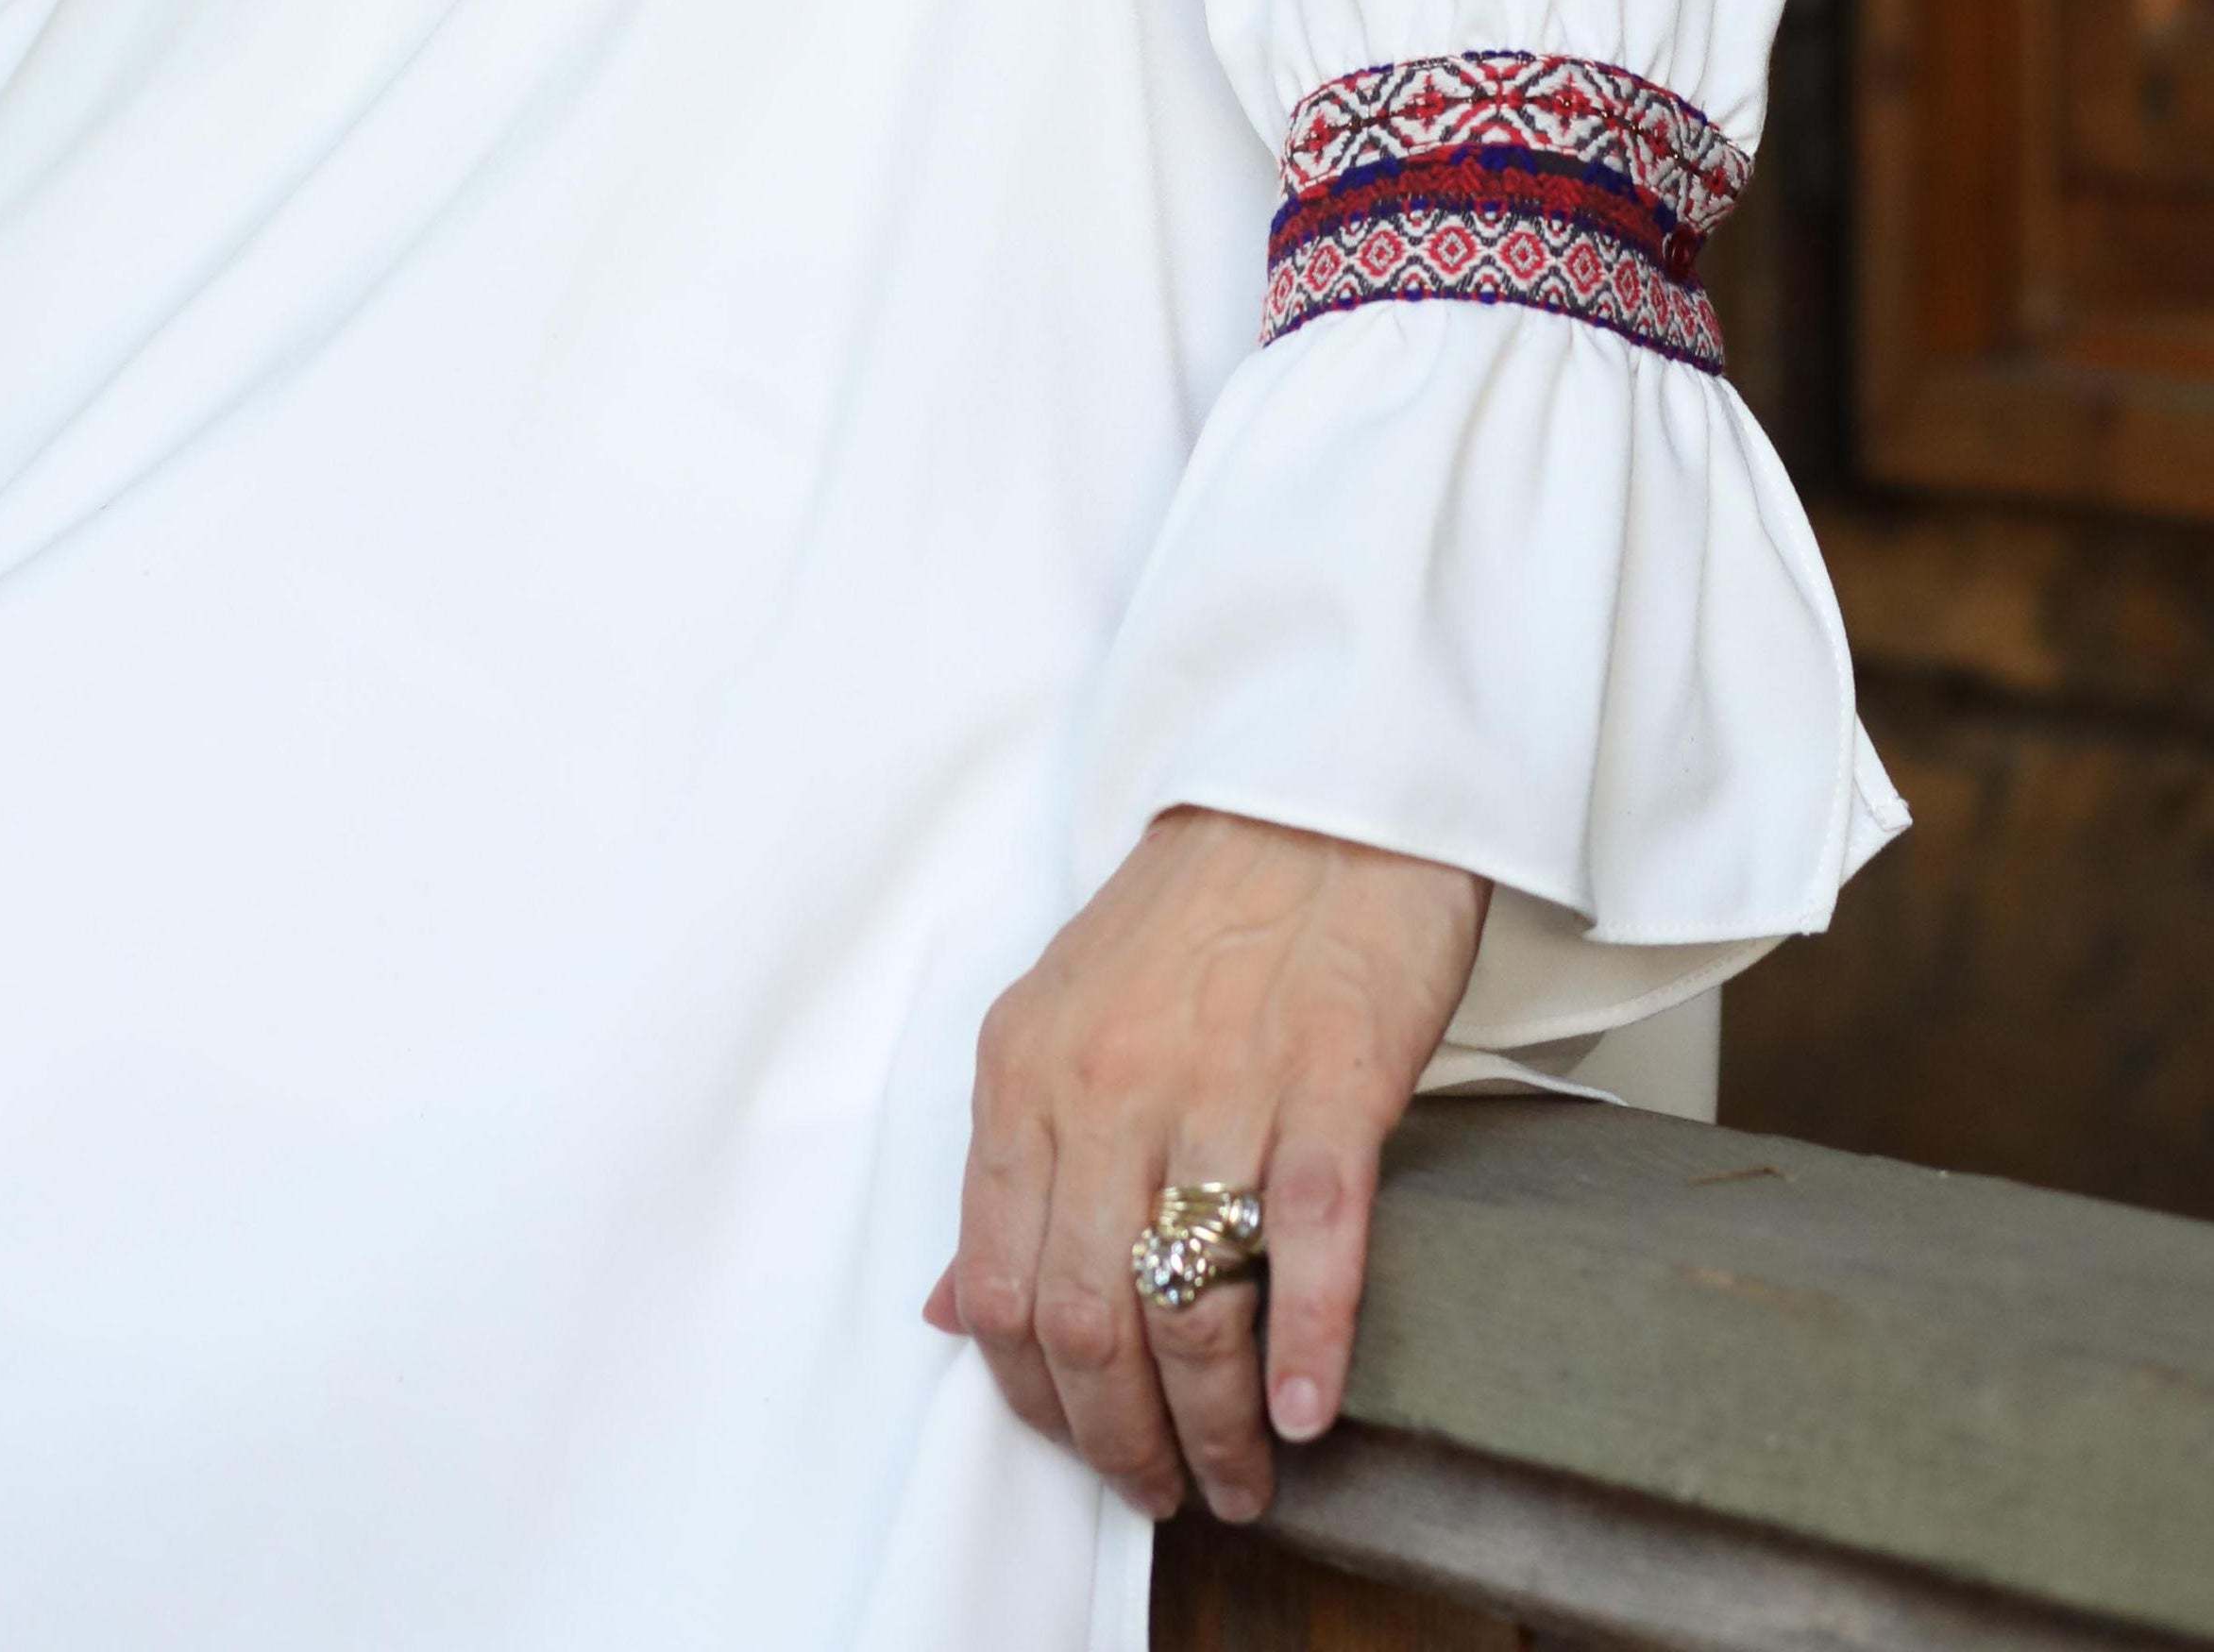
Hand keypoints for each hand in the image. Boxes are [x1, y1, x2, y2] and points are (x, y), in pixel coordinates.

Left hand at [921, 805, 1483, 1524]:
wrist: (1313, 792)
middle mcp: (1106, 1084)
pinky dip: (1307, 1349)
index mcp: (1024, 1068)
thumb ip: (1010, 1163)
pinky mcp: (1331, 1081)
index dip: (1034, 1397)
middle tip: (1163, 1490)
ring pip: (1190, 1306)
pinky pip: (1309, 1245)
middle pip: (1086, 1319)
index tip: (1078, 1447)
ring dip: (1214, 1425)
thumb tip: (951, 1310)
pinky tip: (1305, 1412)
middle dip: (1121, 1439)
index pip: (997, 1283)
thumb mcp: (1060, 1018)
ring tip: (1239, 1475)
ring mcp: (1221, 1083)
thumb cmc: (1191, 915)